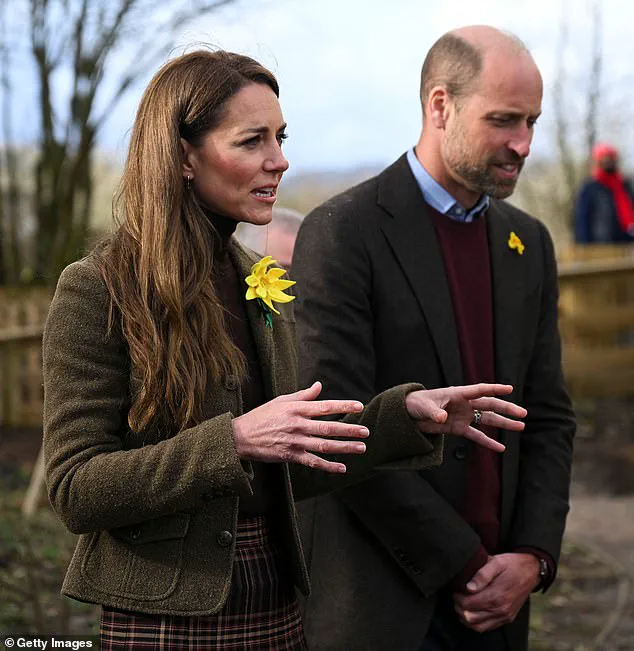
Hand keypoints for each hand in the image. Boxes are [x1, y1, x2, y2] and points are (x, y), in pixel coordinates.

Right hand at [232, 381, 368, 472]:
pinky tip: (342, 468)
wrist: (240, 436)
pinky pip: (312, 462)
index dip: (343, 406)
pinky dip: (328, 466)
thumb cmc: (262, 416)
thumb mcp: (281, 401)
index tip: (359, 406)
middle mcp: (297, 425)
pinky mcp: (290, 456)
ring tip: (361, 448)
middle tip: (366, 431)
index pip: (324, 406)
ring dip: (344, 448)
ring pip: (323, 445)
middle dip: (349, 430)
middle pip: (328, 428)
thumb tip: (319, 386)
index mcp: (296, 409)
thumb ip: (303, 395)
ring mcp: (294, 442)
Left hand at [404, 383, 526, 451]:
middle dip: (506, 409)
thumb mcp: (425, 407)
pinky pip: (476, 435)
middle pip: (489, 405)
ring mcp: (463, 416)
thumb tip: (442, 418)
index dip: (495, 389)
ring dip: (503, 424)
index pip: (480, 390)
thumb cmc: (417, 404)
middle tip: (523, 413)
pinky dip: (487, 442)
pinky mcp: (458, 428)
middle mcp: (464, 404)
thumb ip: (435, 412)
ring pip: (487, 420)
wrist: (409, 414)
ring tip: (520, 427)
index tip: (510, 389)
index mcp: (458, 394)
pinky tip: (501, 448)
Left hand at [453, 553, 539, 631]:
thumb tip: (468, 587)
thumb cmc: (512, 564)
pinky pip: (487, 627)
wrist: (531, 570)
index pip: (468, 604)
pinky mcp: (507, 618)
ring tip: (462, 605)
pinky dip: (476, 623)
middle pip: (470, 617)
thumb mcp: (496, 562)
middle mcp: (500, 609)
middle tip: (456, 596)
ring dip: (465, 617)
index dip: (457, 598)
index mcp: (496, 596)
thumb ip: (482, 574)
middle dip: (459, 607)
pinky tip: (472, 611)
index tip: (455, 589)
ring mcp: (504, 616)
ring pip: (477, 626)